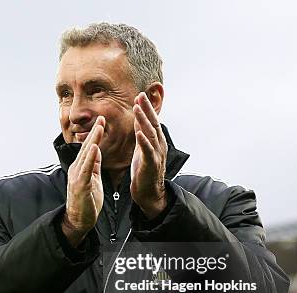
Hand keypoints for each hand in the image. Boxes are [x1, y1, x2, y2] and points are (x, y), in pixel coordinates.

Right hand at [62, 116, 104, 246]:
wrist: (79, 221)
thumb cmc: (86, 202)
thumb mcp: (92, 180)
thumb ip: (94, 166)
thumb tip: (97, 151)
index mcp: (81, 168)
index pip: (89, 148)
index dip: (96, 134)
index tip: (102, 121)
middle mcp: (77, 169)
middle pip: (87, 147)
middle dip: (95, 132)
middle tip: (101, 117)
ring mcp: (77, 177)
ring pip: (86, 155)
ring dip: (92, 140)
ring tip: (99, 127)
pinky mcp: (80, 186)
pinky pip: (86, 169)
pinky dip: (90, 158)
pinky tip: (95, 148)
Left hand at [130, 92, 168, 219]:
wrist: (149, 193)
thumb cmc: (145, 171)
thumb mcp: (142, 149)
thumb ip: (142, 134)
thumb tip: (138, 118)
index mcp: (156, 142)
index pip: (151, 121)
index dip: (146, 108)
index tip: (139, 95)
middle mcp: (159, 146)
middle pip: (153, 123)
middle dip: (146, 109)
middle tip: (140, 95)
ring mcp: (156, 155)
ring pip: (150, 134)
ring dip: (143, 120)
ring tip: (137, 108)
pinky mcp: (151, 165)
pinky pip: (148, 151)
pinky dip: (144, 141)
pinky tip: (139, 133)